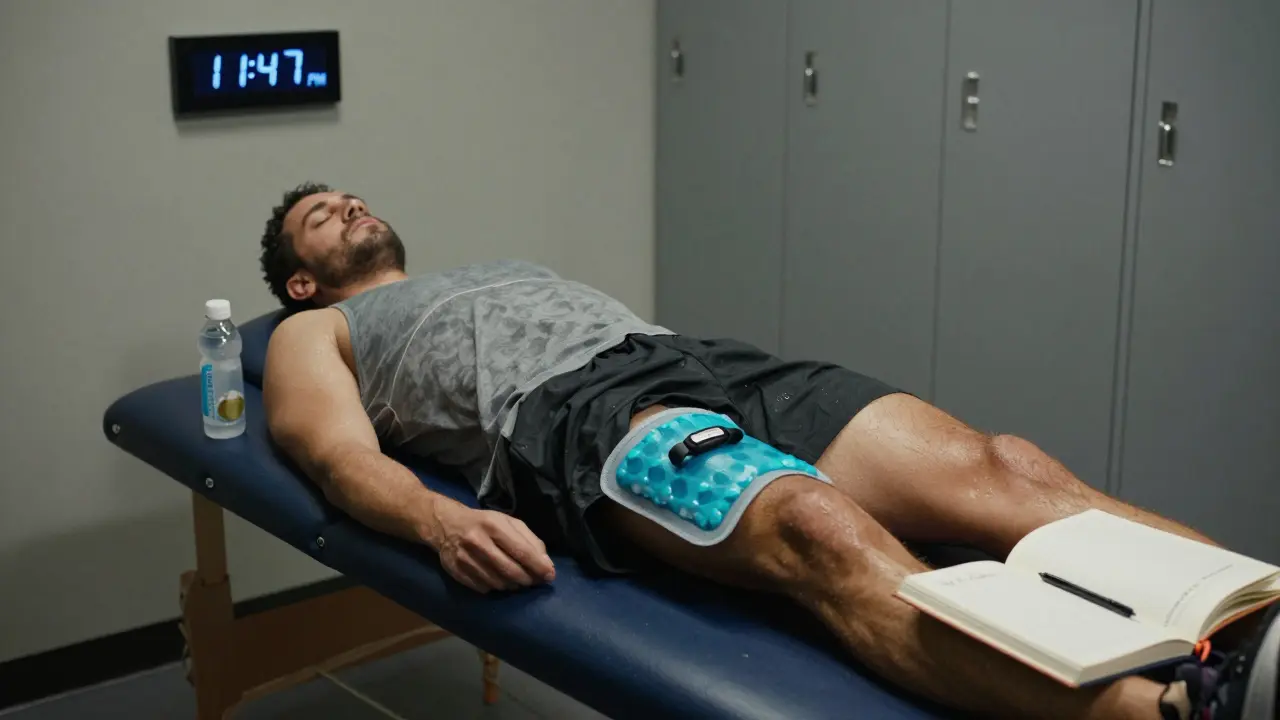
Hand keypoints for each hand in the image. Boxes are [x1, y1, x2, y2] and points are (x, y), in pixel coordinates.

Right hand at [426, 499, 555, 593]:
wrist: (446, 524)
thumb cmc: (484, 522)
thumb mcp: (508, 522)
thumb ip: (530, 540)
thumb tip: (546, 564)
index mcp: (493, 525)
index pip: (521, 551)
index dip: (538, 566)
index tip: (550, 575)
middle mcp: (477, 542)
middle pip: (510, 570)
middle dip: (528, 579)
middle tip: (535, 581)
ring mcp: (465, 559)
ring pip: (498, 583)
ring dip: (513, 585)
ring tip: (518, 580)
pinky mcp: (456, 572)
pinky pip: (484, 588)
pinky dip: (496, 588)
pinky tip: (499, 580)